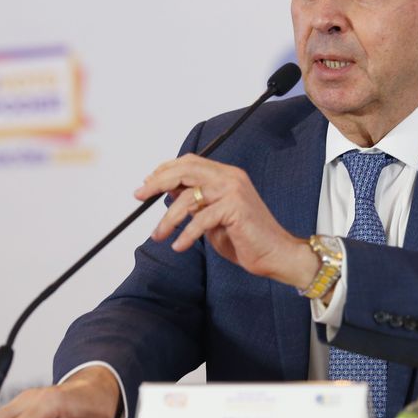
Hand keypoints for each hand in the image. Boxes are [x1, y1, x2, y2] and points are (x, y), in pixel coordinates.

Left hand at [136, 154, 318, 288]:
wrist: (277, 254)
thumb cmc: (246, 239)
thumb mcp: (213, 218)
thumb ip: (196, 204)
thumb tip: (170, 194)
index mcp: (227, 175)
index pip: (190, 162)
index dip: (165, 170)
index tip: (146, 185)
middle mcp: (231, 177)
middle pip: (186, 170)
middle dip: (158, 182)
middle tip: (140, 196)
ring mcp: (234, 191)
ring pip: (189, 197)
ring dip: (168, 219)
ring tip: (158, 235)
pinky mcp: (235, 209)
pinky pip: (201, 219)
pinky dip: (186, 235)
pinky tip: (179, 246)